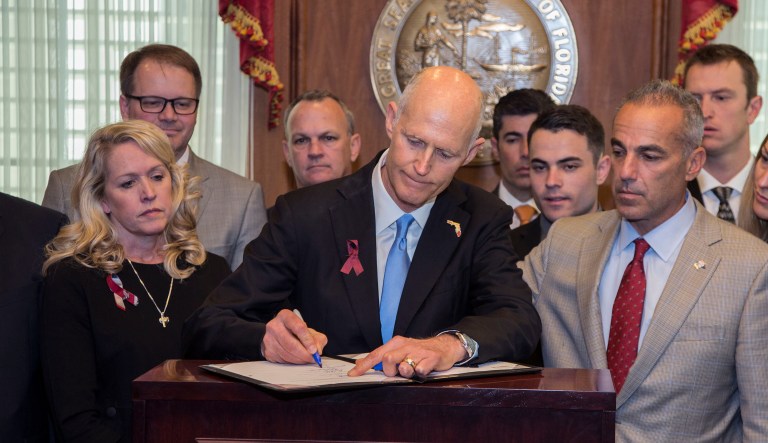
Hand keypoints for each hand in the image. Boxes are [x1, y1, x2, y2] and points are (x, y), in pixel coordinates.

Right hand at [261, 309, 327, 363]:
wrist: (277, 333)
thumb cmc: (295, 331)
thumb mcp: (308, 330)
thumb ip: (317, 338)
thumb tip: (317, 350)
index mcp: (285, 316)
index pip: (298, 328)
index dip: (308, 340)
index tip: (314, 350)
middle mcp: (274, 326)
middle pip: (291, 344)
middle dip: (304, 354)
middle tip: (313, 359)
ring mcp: (269, 339)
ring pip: (287, 354)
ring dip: (299, 360)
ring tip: (306, 359)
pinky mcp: (267, 351)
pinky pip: (282, 360)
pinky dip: (292, 362)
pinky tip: (297, 359)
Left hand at [347, 334, 465, 378]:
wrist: (444, 346)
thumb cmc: (419, 351)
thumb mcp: (400, 351)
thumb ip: (381, 357)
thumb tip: (360, 363)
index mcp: (396, 343)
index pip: (376, 354)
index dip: (364, 365)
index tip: (353, 374)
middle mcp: (406, 345)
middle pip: (388, 360)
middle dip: (390, 371)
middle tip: (399, 372)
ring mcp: (419, 351)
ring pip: (404, 366)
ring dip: (406, 373)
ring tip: (413, 370)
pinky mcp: (432, 358)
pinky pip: (421, 370)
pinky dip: (420, 374)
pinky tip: (423, 370)